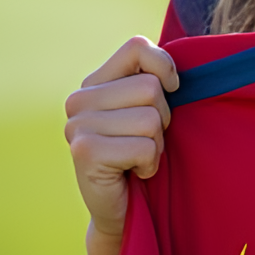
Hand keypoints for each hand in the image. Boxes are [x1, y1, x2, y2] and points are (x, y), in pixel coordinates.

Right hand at [64, 37, 178, 241]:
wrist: (121, 207)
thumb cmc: (140, 151)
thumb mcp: (149, 107)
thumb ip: (155, 79)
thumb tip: (177, 72)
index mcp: (94, 82)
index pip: (137, 47)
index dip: (164, 67)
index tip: (170, 90)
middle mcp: (78, 100)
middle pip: (151, 88)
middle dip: (162, 118)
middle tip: (143, 139)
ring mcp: (77, 125)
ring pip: (151, 119)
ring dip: (156, 144)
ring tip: (136, 156)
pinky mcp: (84, 152)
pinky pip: (145, 147)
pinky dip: (149, 163)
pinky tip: (131, 172)